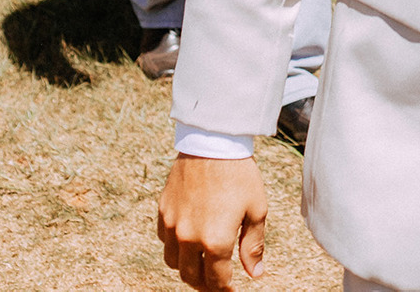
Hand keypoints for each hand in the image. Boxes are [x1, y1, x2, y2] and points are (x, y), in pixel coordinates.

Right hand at [157, 155, 267, 290]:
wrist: (214, 143)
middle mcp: (189, 237)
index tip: (232, 290)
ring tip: (202, 263)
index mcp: (215, 240)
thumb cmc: (240, 175)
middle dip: (205, 284)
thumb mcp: (256, 210)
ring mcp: (173, 225)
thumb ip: (253, 246)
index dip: (224, 290)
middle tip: (217, 282)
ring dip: (187, 268)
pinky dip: (176, 247)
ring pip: (173, 262)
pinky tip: (189, 239)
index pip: (216, 280)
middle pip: (191, 276)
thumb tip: (255, 274)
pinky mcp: (163, 211)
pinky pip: (165, 240)